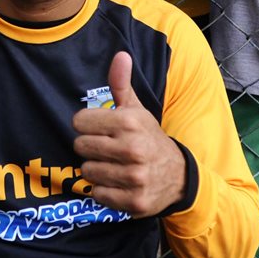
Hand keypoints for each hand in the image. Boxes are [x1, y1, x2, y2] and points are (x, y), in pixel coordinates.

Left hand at [73, 52, 186, 218]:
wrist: (179, 176)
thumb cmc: (149, 139)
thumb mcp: (137, 110)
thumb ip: (121, 85)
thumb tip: (120, 55)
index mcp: (130, 122)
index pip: (79, 122)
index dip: (87, 126)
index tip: (100, 130)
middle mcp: (133, 149)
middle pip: (80, 147)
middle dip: (90, 148)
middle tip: (108, 149)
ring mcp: (134, 177)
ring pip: (87, 171)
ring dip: (97, 170)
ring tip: (114, 166)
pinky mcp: (133, 201)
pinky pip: (98, 194)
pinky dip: (105, 191)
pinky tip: (119, 183)